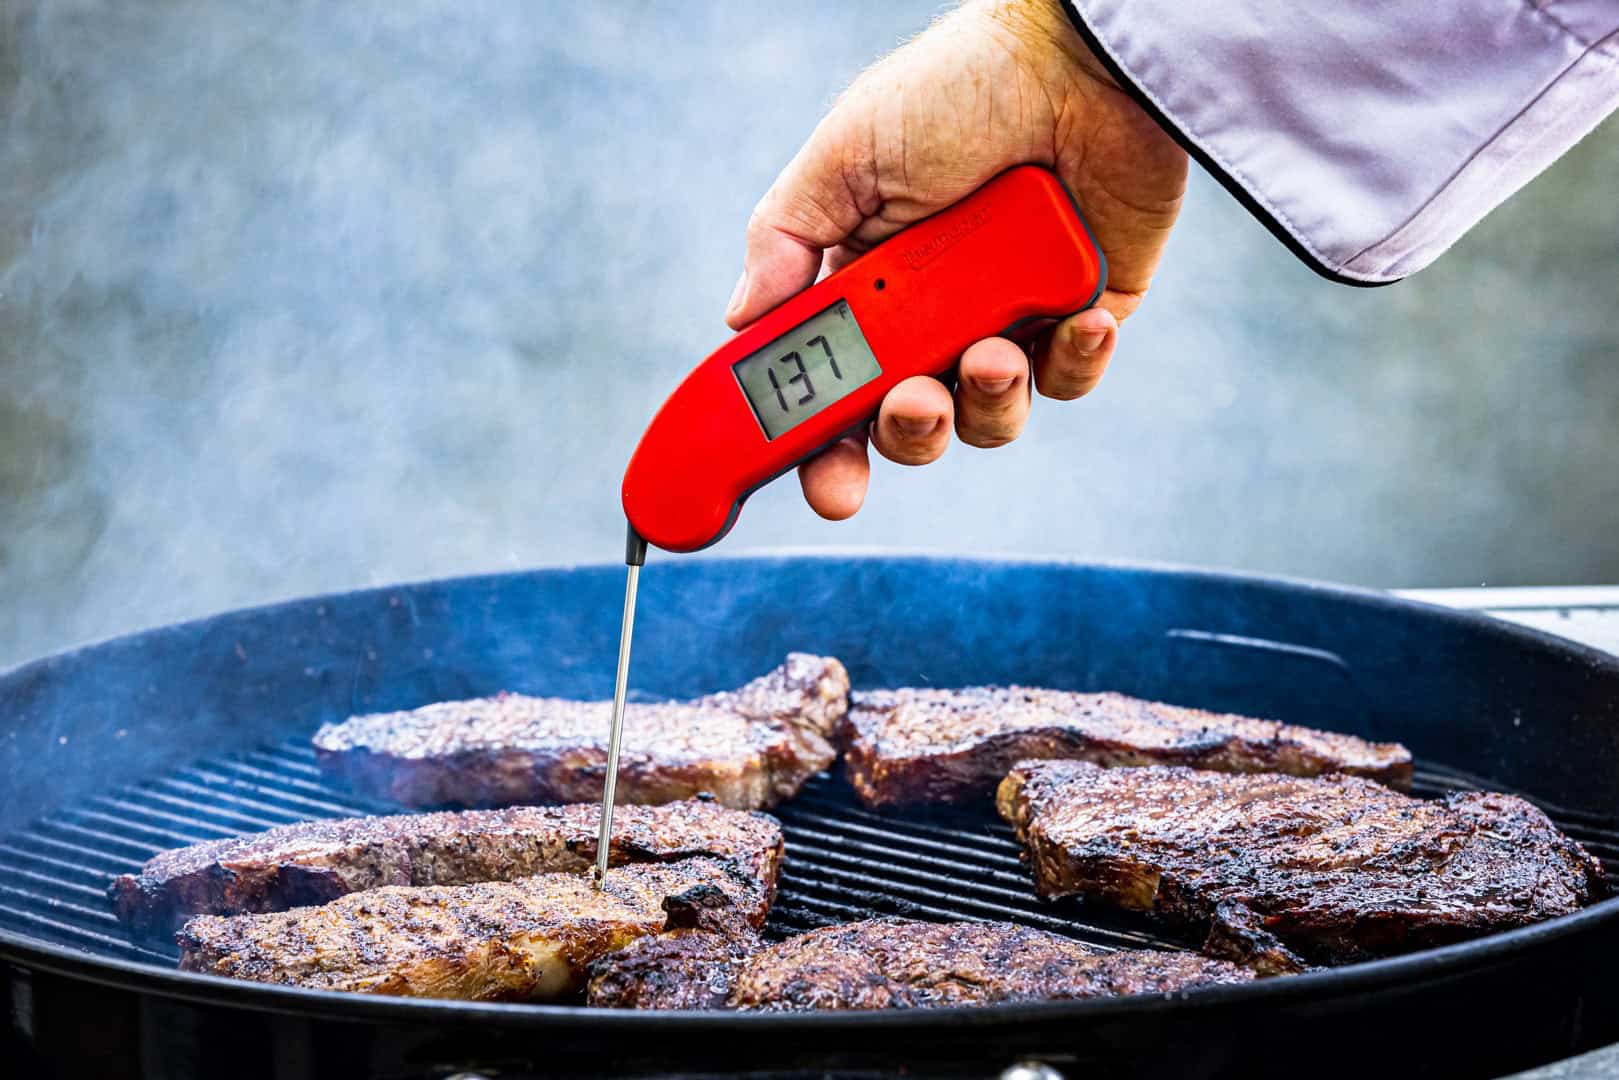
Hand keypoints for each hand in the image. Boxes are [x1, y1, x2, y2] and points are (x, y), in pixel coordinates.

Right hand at [726, 0, 1187, 519]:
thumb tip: (740, 322)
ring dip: (983, 402)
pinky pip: (1069, 380)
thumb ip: (786, 242)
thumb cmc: (956, 92)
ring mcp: (1008, 319)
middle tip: (909, 406)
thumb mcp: (845, 157)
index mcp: (866, 283)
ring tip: (993, 350)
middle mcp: (933, 313)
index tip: (815, 478)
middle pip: (905, 424)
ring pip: (985, 418)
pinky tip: (1076, 320)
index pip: (829, 385)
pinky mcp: (1080, 317)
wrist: (1078, 61)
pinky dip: (1072, 364)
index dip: (817, 442)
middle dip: (903, 435)